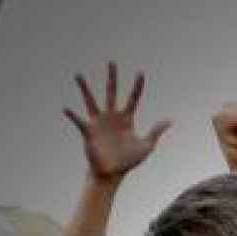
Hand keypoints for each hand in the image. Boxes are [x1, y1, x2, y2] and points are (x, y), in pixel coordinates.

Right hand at [62, 62, 170, 183]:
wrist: (112, 172)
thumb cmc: (128, 161)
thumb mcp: (146, 146)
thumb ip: (156, 132)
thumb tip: (170, 120)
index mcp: (126, 119)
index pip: (133, 98)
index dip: (137, 86)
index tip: (140, 72)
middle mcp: (112, 116)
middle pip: (112, 92)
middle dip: (112, 78)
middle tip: (112, 62)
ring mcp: (99, 122)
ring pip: (91, 101)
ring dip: (85, 89)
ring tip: (78, 75)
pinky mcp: (88, 131)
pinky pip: (79, 121)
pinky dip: (73, 115)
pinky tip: (66, 109)